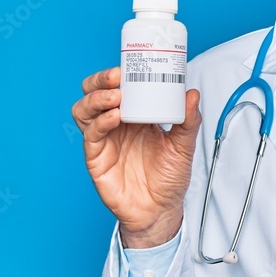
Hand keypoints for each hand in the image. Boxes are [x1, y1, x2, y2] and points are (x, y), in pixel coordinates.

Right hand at [71, 67, 201, 247]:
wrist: (161, 210)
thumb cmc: (169, 177)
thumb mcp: (184, 145)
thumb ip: (188, 121)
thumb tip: (192, 93)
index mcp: (133, 115)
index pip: (116, 86)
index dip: (116, 73)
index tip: (127, 65)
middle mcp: (114, 124)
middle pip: (93, 93)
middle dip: (99, 81)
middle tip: (116, 77)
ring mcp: (103, 140)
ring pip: (84, 111)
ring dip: (95, 99)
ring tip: (114, 96)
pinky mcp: (96, 159)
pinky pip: (91, 136)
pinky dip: (100, 123)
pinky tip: (114, 118)